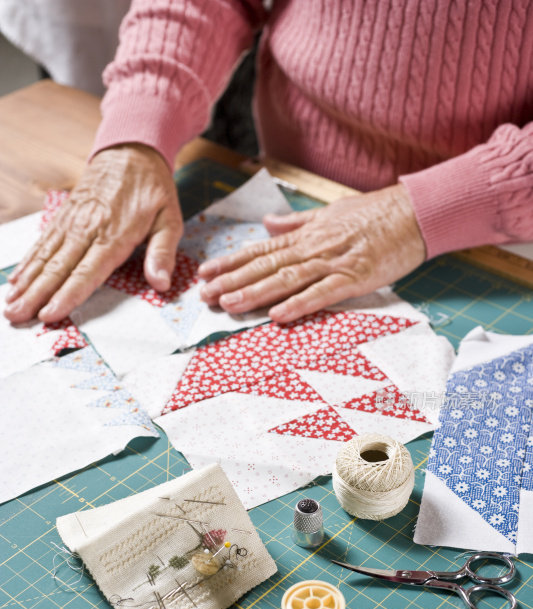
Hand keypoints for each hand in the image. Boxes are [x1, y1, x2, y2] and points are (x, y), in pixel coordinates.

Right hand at [4, 144, 182, 323]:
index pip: (87, 272)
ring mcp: (71, 223)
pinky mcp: (63, 217)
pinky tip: (16, 281)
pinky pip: (42, 244)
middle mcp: (87, 230)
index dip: (67, 294)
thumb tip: (162, 283)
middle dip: (36, 295)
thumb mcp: (170, 219)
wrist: (130, 150)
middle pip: (57, 268)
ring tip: (10, 305)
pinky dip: (28, 263)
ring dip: (26, 283)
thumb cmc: (152, 189)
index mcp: (114, 235)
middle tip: (17, 316)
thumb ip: (163, 253)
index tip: (51, 314)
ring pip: (44, 258)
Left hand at [198, 183, 425, 322]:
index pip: (261, 250)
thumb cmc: (375, 214)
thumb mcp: (329, 212)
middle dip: (233, 281)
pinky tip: (277, 315)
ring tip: (229, 304)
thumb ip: (296, 221)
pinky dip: (299, 304)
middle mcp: (313, 248)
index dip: (232, 262)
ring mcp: (333, 263)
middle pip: (266, 266)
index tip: (206, 272)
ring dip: (256, 293)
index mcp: (306, 235)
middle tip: (205, 295)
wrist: (414, 213)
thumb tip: (268, 224)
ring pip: (286, 279)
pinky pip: (321, 294)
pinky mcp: (354, 278)